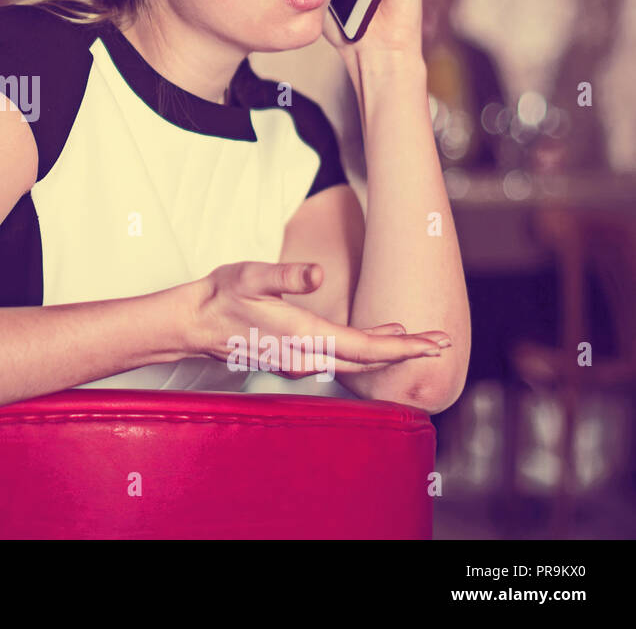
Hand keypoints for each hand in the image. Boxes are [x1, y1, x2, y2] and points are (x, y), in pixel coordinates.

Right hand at [181, 261, 450, 378]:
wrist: (194, 322)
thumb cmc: (222, 295)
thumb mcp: (251, 275)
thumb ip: (285, 276)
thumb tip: (317, 275)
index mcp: (304, 335)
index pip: (366, 348)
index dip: (403, 347)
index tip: (435, 344)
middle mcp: (306, 355)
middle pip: (367, 360)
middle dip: (406, 352)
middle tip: (441, 343)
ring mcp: (299, 360)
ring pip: (354, 361)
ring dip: (385, 351)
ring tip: (414, 340)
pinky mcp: (292, 356)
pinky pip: (339, 359)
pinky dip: (363, 351)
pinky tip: (370, 340)